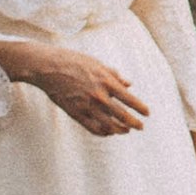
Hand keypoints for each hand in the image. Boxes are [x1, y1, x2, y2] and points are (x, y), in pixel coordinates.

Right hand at [0, 36, 148, 134]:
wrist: (48, 67)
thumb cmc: (73, 61)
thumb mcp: (97, 63)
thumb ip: (114, 75)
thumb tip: (129, 84)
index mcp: (106, 81)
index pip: (129, 99)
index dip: (140, 108)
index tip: (147, 114)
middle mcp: (98, 95)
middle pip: (122, 115)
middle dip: (134, 123)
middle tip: (140, 127)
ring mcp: (86, 105)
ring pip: (108, 125)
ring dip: (119, 129)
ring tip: (126, 131)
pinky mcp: (75, 113)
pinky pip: (92, 127)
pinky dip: (102, 132)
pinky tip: (108, 132)